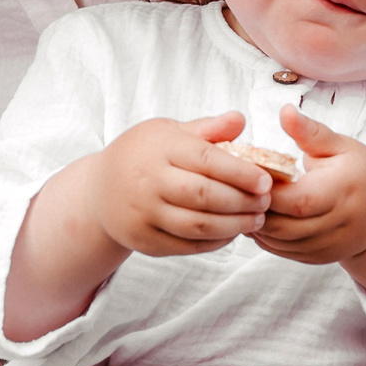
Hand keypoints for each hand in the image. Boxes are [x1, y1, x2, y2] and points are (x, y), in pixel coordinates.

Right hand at [88, 113, 274, 257]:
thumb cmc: (143, 155)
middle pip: (204, 196)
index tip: (266, 181)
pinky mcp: (143, 241)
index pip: (206, 160)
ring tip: (256, 219)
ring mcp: (143, 214)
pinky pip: (187, 245)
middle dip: (242, 201)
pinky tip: (232, 233)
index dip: (240, 172)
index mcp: (159, 149)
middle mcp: (147, 182)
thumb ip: (206, 128)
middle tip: (266, 202)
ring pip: (197, 225)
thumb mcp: (168, 132)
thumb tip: (240, 119)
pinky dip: (215, 242)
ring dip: (234, 225)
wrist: (98, 190)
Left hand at [250, 110, 365, 265]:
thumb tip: (285, 111)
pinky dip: (264, 236)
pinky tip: (257, 216)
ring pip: (277, 242)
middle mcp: (334, 225)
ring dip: (255, 223)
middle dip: (254, 207)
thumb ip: (311, 132)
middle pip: (281, 225)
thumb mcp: (342, 146)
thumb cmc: (363, 174)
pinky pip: (281, 251)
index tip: (248, 170)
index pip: (295, 200)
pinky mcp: (316, 258)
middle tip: (235, 187)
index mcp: (340, 193)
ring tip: (242, 201)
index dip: (267, 190)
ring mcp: (325, 247)